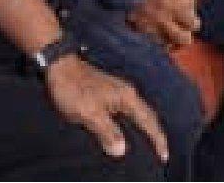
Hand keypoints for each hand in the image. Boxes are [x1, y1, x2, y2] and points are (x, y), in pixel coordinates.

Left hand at [45, 55, 168, 164]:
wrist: (58, 66)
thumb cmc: (73, 88)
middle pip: (148, 116)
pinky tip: (129, 129)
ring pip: (138, 113)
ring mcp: (118, 91)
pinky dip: (134, 123)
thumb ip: (107, 131)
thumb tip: (122, 150)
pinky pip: (128, 112)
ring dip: (145, 128)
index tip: (164, 156)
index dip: (157, 140)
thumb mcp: (89, 113)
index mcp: (126, 97)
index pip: (148, 121)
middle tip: (162, 153)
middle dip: (156, 134)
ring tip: (150, 144)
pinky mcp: (109, 93)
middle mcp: (126, 93)